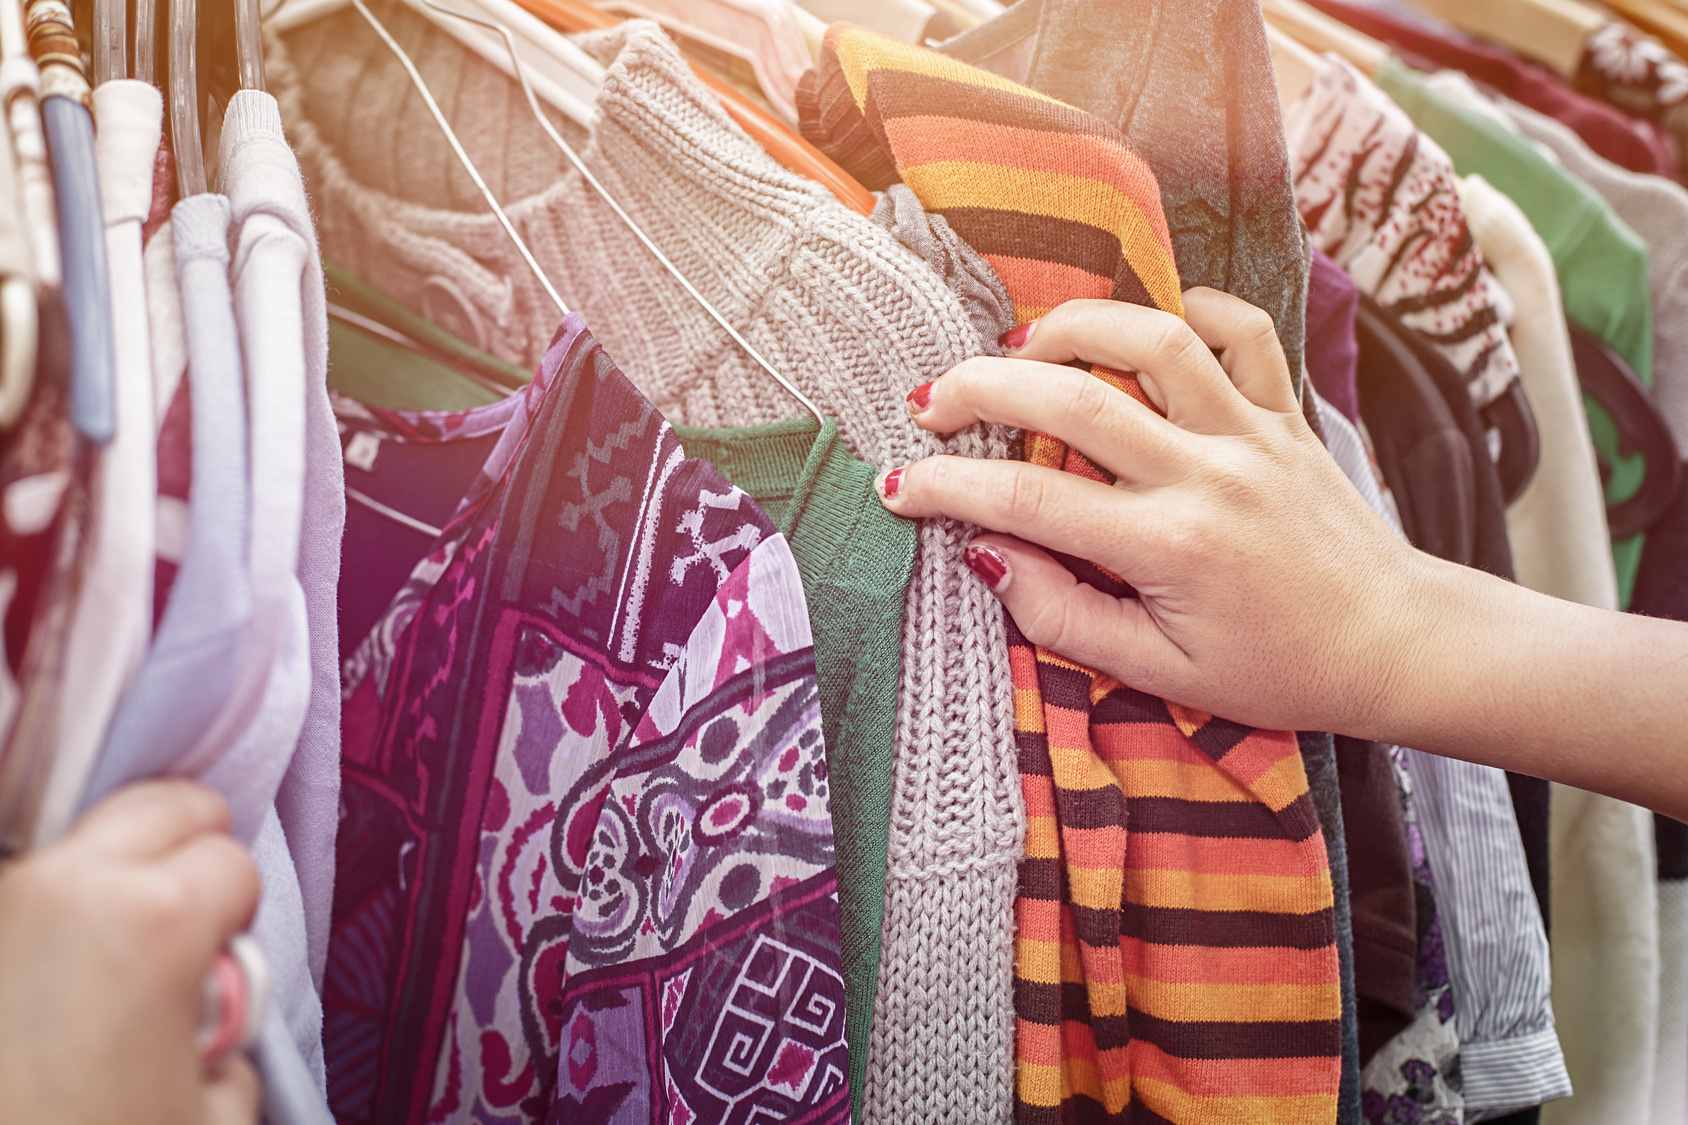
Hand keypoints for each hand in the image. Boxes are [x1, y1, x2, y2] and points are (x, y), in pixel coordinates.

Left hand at [0, 780, 261, 1124]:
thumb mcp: (213, 1115)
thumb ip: (234, 1041)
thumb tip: (212, 1018)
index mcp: (155, 918)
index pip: (232, 862)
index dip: (238, 917)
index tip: (220, 962)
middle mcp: (66, 885)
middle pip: (164, 804)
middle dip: (188, 851)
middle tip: (180, 925)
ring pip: (82, 833)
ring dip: (108, 873)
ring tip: (102, 950)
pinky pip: (20, 885)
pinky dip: (42, 909)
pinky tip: (44, 972)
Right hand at [874, 289, 1443, 736]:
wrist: (1396, 645)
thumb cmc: (1277, 670)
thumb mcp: (1161, 674)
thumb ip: (1064, 617)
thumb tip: (988, 559)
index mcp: (1169, 546)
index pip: (1029, 503)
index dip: (948, 488)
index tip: (898, 486)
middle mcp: (1206, 473)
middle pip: (1075, 400)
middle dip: (984, 386)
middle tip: (931, 398)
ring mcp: (1252, 432)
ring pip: (1155, 340)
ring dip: (1075, 326)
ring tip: (1022, 343)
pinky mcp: (1286, 414)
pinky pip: (1241, 332)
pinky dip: (1188, 310)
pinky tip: (1139, 328)